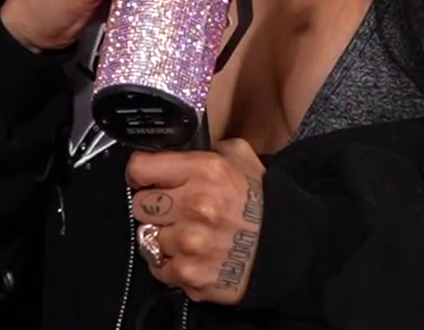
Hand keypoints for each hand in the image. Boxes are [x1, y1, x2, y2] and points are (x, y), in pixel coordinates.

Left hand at [128, 140, 265, 303]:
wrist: (284, 247)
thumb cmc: (260, 202)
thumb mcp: (241, 158)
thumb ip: (209, 148)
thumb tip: (180, 149)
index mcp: (203, 171)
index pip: (140, 168)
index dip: (141, 173)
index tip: (147, 179)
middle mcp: (193, 206)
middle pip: (139, 205)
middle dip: (155, 206)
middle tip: (173, 209)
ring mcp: (189, 243)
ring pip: (148, 237)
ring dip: (164, 236)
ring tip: (188, 234)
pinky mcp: (189, 274)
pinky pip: (158, 266)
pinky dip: (170, 263)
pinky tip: (191, 255)